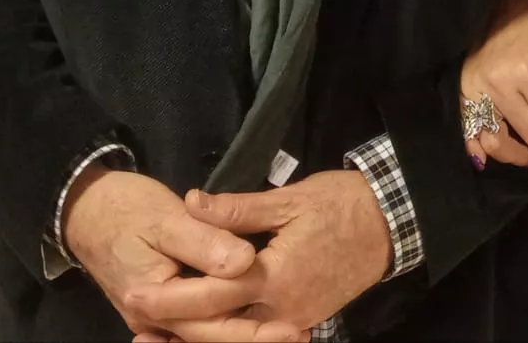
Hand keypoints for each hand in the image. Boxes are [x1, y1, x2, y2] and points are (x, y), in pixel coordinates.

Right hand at [62, 166, 299, 340]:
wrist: (84, 210)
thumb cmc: (125, 209)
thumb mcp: (167, 219)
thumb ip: (205, 243)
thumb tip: (245, 262)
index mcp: (154, 298)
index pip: (211, 322)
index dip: (253, 328)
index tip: (291, 325)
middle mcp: (152, 318)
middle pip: (210, 337)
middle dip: (254, 338)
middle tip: (298, 335)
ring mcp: (155, 316)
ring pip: (202, 334)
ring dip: (240, 334)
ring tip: (286, 333)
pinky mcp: (160, 306)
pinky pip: (193, 325)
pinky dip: (221, 326)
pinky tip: (249, 322)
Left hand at [123, 171, 391, 340]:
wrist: (393, 223)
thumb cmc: (342, 205)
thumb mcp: (290, 199)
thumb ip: (237, 208)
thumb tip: (191, 202)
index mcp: (276, 277)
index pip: (211, 296)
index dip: (170, 299)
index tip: (134, 293)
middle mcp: (282, 308)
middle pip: (218, 327)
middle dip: (174, 326)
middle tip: (136, 316)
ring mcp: (294, 318)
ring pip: (237, 336)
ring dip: (199, 335)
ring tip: (159, 330)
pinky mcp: (303, 318)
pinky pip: (256, 333)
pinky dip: (227, 332)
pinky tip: (204, 326)